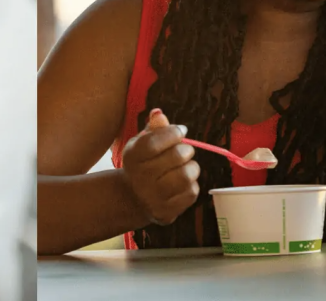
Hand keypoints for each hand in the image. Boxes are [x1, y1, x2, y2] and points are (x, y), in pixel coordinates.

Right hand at [119, 107, 199, 225]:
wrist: (134, 198)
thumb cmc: (143, 164)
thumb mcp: (142, 143)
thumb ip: (153, 128)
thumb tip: (158, 114)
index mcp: (132, 157)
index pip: (154, 142)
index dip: (173, 132)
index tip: (180, 132)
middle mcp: (140, 179)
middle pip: (176, 156)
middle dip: (186, 149)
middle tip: (184, 151)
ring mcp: (153, 198)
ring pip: (186, 175)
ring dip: (192, 168)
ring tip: (185, 167)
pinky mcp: (166, 212)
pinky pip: (191, 193)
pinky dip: (192, 185)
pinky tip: (182, 183)